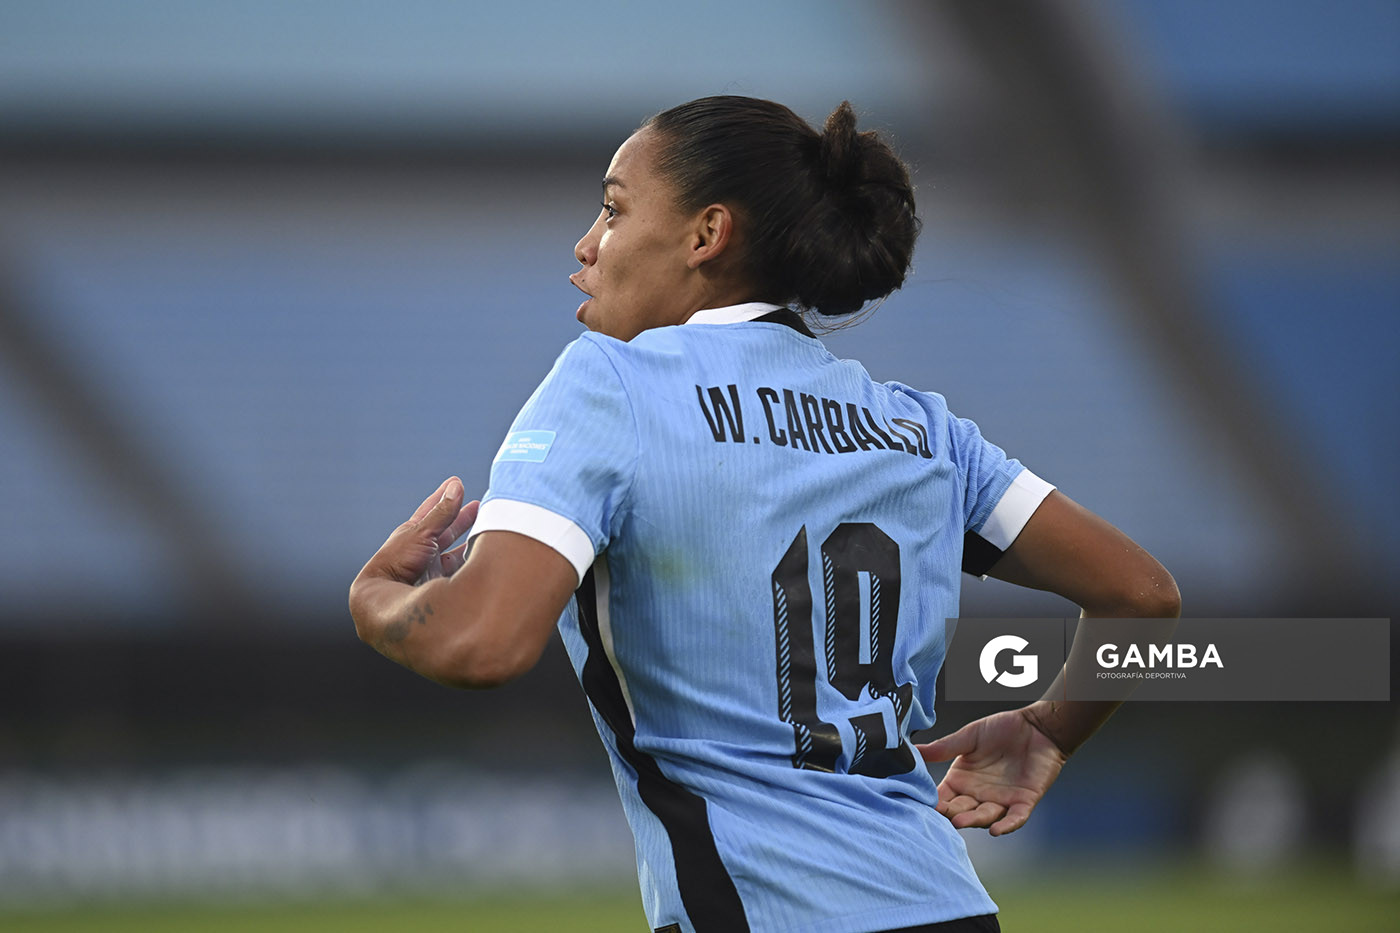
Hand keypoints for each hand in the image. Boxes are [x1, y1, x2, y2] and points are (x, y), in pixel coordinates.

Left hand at [356, 477, 479, 586]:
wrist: (387, 595)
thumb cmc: (397, 560)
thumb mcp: (422, 532)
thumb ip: (442, 513)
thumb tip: (456, 487)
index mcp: (414, 532)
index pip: (432, 509)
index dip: (445, 496)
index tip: (457, 482)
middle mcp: (422, 548)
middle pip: (446, 529)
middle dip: (462, 518)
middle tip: (479, 506)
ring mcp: (431, 566)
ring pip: (454, 549)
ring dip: (468, 539)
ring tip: (486, 530)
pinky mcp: (439, 582)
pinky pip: (458, 567)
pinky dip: (469, 560)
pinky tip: (481, 556)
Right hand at [916, 707, 1068, 835]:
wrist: (1037, 727)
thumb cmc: (1003, 729)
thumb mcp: (969, 737)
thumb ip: (944, 747)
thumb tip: (912, 750)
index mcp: (962, 780)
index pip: (944, 796)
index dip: (934, 801)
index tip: (922, 804)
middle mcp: (979, 794)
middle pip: (962, 810)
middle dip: (951, 814)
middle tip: (941, 815)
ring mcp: (1001, 800)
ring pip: (985, 816)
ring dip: (974, 820)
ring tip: (961, 821)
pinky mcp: (1023, 802)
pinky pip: (1015, 818)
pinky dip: (1006, 825)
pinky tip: (997, 830)